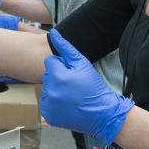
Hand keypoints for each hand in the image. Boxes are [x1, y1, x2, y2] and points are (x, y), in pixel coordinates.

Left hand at [40, 29, 134, 143]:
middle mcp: (51, 92)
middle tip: (73, 85)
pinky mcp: (48, 115)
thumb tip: (53, 33)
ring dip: (56, 89)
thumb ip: (65, 47)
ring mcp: (49, 105)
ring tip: (71, 95)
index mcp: (58, 76)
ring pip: (46, 88)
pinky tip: (66, 103)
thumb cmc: (93, 86)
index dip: (62, 66)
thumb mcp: (82, 63)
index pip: (50, 62)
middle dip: (58, 77)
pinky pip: (45, 102)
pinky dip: (54, 102)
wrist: (102, 113)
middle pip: (47, 75)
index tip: (73, 74)